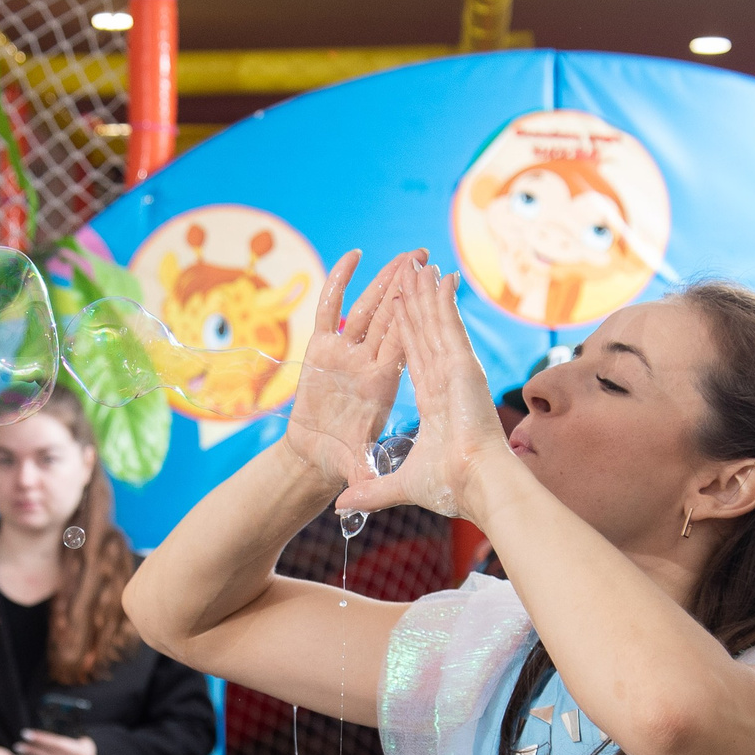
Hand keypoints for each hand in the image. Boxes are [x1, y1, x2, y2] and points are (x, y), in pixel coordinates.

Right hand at [283, 249, 418, 490]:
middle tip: (427, 255)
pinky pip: (331, 308)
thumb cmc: (339, 464)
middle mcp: (369, 365)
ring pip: (372, 308)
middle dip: (414, 287)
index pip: (414, 342)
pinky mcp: (319, 351)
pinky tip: (353, 258)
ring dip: (389, 281)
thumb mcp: (361, 469)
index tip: (443, 285)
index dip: (428, 314)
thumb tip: (380, 501)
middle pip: (400, 317)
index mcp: (387, 384)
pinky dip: (341, 283)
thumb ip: (369, 484)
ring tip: (405, 253)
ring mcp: (345, 355)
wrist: (311, 465)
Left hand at [338, 264, 512, 523]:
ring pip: (435, 323)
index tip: (398, 311)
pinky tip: (434, 276)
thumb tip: (343, 506)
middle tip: (407, 272)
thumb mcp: (397, 486)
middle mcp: (445, 380)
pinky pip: (447, 325)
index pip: (413, 358)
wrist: (476, 485)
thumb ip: (370, 492)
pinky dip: (441, 300)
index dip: (405, 332)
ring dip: (424, 293)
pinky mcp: (463, 365)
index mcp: (434, 401)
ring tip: (415, 262)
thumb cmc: (450, 487)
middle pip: (424, 332)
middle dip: (413, 302)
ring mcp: (455, 370)